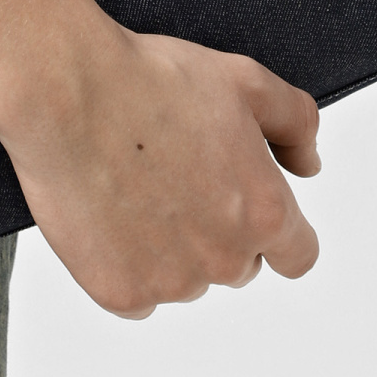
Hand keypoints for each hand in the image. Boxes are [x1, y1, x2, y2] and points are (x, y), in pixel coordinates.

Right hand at [0, 22, 320, 317]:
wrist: (67, 93)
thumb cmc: (152, 79)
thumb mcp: (244, 80)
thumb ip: (296, 125)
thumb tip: (309, 165)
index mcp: (265, 212)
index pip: (298, 255)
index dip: (278, 231)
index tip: (250, 211)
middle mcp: (226, 259)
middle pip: (239, 266)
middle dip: (219, 232)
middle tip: (178, 179)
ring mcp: (172, 282)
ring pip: (186, 281)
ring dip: (172, 250)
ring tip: (136, 187)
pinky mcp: (120, 294)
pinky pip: (138, 297)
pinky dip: (127, 266)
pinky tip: (109, 216)